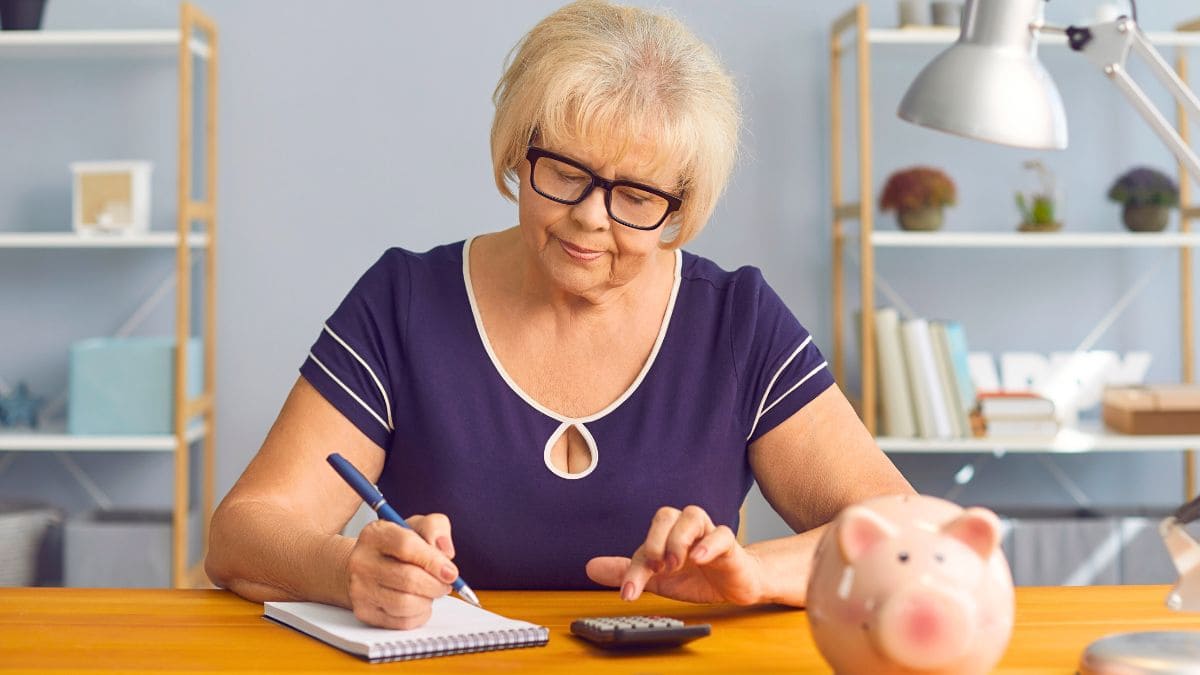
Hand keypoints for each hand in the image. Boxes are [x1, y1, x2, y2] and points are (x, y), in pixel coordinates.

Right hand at [345, 513, 458, 628]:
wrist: (366, 568)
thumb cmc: (397, 547)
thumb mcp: (417, 527)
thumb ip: (435, 527)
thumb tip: (445, 551)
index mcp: (376, 534)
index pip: (406, 546)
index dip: (434, 561)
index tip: (452, 572)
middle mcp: (362, 561)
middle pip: (408, 579)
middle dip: (436, 585)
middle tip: (446, 584)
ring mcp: (360, 589)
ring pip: (405, 604)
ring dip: (427, 601)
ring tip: (430, 592)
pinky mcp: (364, 612)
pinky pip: (402, 622)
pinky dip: (419, 615)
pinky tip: (419, 604)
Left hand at [586, 505, 767, 605]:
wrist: (734, 585)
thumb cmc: (697, 577)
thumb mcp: (659, 580)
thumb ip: (629, 572)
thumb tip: (590, 567)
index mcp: (666, 536)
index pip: (645, 544)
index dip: (633, 570)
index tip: (629, 593)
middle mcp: (685, 529)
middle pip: (666, 516)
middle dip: (655, 540)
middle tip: (655, 567)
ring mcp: (707, 534)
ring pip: (692, 516)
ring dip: (678, 539)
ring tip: (675, 563)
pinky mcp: (729, 545)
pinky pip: (721, 534)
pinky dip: (708, 544)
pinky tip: (699, 558)